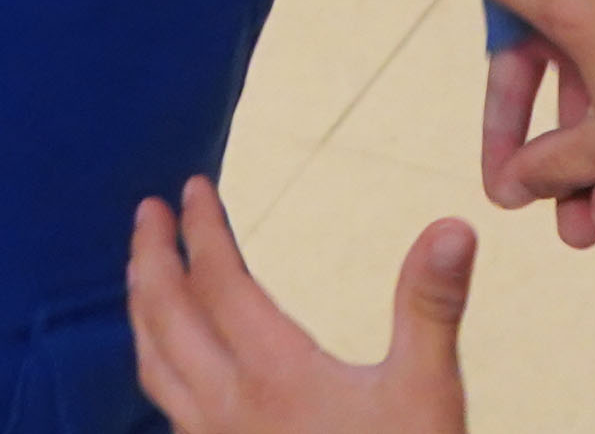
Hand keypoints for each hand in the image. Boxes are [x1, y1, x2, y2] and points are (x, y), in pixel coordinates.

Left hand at [128, 184, 468, 433]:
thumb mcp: (427, 392)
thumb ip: (430, 305)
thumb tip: (453, 225)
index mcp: (274, 374)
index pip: (218, 281)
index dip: (202, 228)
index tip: (192, 186)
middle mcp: (228, 408)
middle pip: (167, 317)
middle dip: (152, 257)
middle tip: (147, 212)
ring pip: (153, 365)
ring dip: (142, 308)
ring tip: (141, 272)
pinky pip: (166, 408)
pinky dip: (155, 364)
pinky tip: (170, 364)